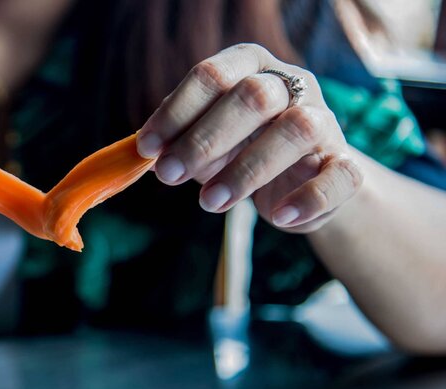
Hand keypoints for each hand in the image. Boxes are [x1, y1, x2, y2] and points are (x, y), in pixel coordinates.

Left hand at [138, 44, 362, 232]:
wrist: (303, 185)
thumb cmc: (243, 152)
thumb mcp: (207, 141)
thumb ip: (180, 139)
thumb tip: (145, 149)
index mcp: (252, 67)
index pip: (213, 75)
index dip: (176, 112)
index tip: (146, 149)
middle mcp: (292, 85)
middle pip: (253, 96)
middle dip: (204, 139)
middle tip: (169, 176)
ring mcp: (325, 123)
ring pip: (296, 129)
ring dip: (246, 169)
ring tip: (209, 202)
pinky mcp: (346, 165)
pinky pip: (340, 175)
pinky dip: (309, 198)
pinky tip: (279, 217)